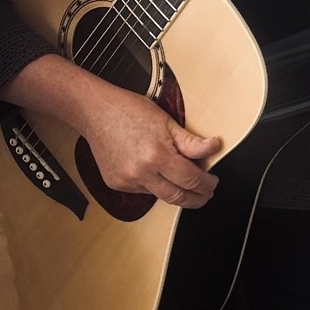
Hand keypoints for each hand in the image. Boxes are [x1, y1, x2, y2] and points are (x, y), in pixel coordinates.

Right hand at [69, 78, 221, 207]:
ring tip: (180, 177)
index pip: (191, 180)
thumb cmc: (129, 111)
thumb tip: (214, 147)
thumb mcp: (167, 122)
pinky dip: (153, 184)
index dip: (206, 184)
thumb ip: (192, 141)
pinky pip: (143, 191)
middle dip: (196, 198)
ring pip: (160, 196)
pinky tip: (152, 169)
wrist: (95, 112)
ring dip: (174, 190)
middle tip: (205, 192)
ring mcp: (127, 181)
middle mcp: (141, 172)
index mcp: (157, 155)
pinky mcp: (117, 184)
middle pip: (178, 198)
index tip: (212, 182)